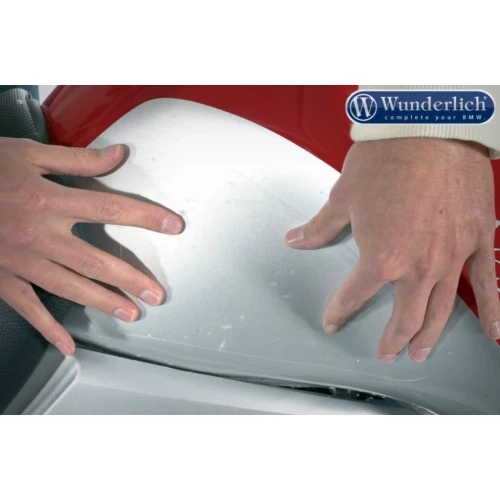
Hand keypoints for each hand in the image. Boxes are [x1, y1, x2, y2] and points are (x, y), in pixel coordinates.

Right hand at [0, 138, 183, 355]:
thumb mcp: (29, 153)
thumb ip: (77, 159)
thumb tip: (118, 155)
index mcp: (49, 199)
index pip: (110, 209)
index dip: (146, 217)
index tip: (173, 226)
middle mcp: (39, 234)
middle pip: (95, 260)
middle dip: (130, 279)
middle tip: (156, 294)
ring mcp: (20, 260)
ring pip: (69, 287)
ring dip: (103, 302)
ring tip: (131, 313)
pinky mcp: (3, 278)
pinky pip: (28, 308)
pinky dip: (48, 329)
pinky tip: (67, 346)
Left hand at [285, 138, 498, 362]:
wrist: (427, 128)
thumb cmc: (385, 161)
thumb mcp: (343, 197)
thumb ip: (320, 227)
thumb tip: (294, 239)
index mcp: (381, 259)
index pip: (355, 296)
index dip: (340, 312)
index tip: (333, 322)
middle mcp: (418, 267)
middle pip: (404, 318)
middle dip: (392, 340)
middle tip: (386, 353)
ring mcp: (452, 257)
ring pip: (441, 310)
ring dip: (429, 336)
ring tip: (420, 353)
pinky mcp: (478, 241)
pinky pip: (488, 284)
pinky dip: (492, 312)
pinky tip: (493, 334)